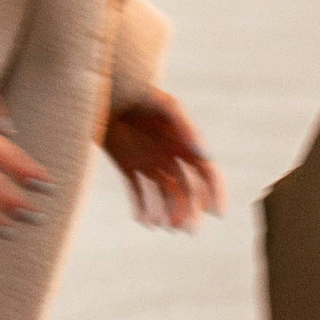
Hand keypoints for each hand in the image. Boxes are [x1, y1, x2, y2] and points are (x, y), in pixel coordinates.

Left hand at [103, 89, 223, 230]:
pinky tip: (145, 221)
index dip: (214, 192)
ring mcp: (148, 161)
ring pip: (163, 195)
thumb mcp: (165, 106)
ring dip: (167, 213)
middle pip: (185, 190)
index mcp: (183, 142)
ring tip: (165, 226)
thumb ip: (184, 128)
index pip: (206, 172)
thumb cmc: (138, 91)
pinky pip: (137, 191)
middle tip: (185, 228)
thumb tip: (203, 156)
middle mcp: (169, 155)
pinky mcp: (127, 165)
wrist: (102, 90)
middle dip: (188, 210)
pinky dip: (142, 207)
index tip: (216, 213)